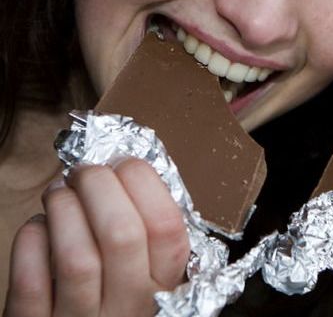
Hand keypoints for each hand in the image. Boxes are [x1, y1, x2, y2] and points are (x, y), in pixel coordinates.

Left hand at [4, 159, 189, 316]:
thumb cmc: (110, 303)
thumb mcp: (147, 275)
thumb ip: (145, 234)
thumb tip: (126, 169)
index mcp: (163, 286)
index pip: (167, 228)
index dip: (144, 182)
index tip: (125, 164)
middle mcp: (129, 308)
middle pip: (121, 235)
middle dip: (98, 184)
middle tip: (85, 172)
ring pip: (77, 257)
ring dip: (63, 207)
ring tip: (59, 193)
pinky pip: (31, 282)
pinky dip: (31, 241)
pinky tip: (39, 228)